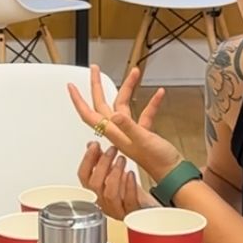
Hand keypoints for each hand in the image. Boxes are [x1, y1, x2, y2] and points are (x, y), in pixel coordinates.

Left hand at [68, 65, 183, 182]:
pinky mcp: (143, 133)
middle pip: (103, 104)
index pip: (89, 114)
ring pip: (124, 104)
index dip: (78, 100)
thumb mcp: (143, 140)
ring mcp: (130, 131)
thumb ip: (129, 127)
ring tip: (135, 72)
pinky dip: (151, 103)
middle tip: (95, 69)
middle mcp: (118, 130)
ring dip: (129, 88)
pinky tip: (159, 93)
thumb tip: (116, 115)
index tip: (71, 86)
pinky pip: (144, 113)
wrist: (172, 173)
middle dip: (98, 85)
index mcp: (114, 132)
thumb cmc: (157, 161)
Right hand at [77, 142, 155, 219]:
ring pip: (109, 194)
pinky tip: (131, 174)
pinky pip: (129, 201)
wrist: (148, 208)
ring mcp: (117, 210)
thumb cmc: (130, 193)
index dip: (87, 160)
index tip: (94, 145)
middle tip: (112, 149)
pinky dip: (129, 186)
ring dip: (115, 173)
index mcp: (96, 193)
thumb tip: (91, 145)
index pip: (83, 176)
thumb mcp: (114, 173)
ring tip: (121, 159)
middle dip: (102, 163)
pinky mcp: (132, 213)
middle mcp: (103, 203)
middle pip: (95, 185)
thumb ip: (101, 160)